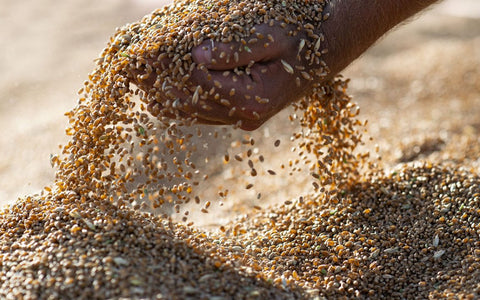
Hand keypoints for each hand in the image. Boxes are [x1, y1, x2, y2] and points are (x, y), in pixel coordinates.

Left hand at [139, 23, 318, 130]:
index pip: (197, 85)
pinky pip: (203, 112)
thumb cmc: (299, 36)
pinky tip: (163, 88)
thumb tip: (196, 55)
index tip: (144, 51)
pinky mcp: (241, 112)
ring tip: (138, 76)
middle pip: (189, 104)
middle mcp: (244, 115)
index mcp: (252, 98)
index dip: (169, 67)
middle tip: (130, 66)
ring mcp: (242, 116)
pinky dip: (180, 100)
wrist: (327, 48)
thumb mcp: (270, 35)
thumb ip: (234, 49)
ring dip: (165, 94)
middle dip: (158, 83)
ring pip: (192, 113)